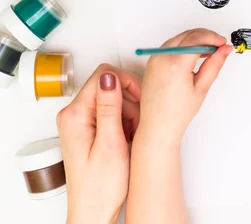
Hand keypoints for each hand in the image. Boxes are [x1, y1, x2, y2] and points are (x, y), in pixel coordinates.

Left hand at [57, 64, 141, 223]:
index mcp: (75, 115)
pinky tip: (127, 137)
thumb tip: (109, 77)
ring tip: (132, 134)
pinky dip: (124, 120)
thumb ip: (109, 108)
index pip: (104, 76)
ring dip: (129, 112)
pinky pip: (110, 111)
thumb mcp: (110, 144)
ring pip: (112, 98)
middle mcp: (74, 115)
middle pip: (109, 85)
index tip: (140, 101)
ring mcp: (80, 121)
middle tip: (137, 123)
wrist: (94, 210)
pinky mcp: (88, 129)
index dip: (127, 84)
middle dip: (130, 100)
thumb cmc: (100, 187)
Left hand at [137, 29, 232, 146]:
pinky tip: (193, 54)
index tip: (222, 43)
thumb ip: (214, 64)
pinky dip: (184, 45)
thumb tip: (224, 50)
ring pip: (179, 38)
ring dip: (194, 39)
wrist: (158, 126)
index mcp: (175, 65)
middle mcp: (161, 58)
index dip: (213, 38)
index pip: (197, 39)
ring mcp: (154, 59)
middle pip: (187, 35)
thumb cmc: (178, 113)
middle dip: (205, 36)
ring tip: (208, 52)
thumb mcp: (202, 87)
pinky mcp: (152, 61)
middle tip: (218, 46)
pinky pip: (170, 45)